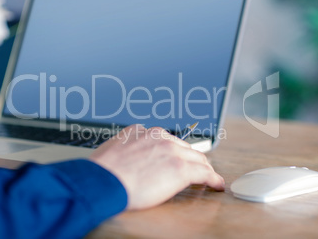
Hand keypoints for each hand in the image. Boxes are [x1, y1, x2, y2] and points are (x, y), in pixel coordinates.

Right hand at [90, 124, 224, 210]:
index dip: (173, 152)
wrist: (101, 181)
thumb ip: (126, 150)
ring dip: (203, 168)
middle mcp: (158, 136)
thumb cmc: (101, 173)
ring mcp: (171, 151)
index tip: (175, 159)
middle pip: (184, 147)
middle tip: (195, 170)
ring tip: (209, 178)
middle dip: (190, 159)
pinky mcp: (180, 168)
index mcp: (141, 131)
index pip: (166, 140)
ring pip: (197, 158)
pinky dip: (213, 179)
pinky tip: (216, 185)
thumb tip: (130, 160)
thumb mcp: (112, 151)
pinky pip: (204, 173)